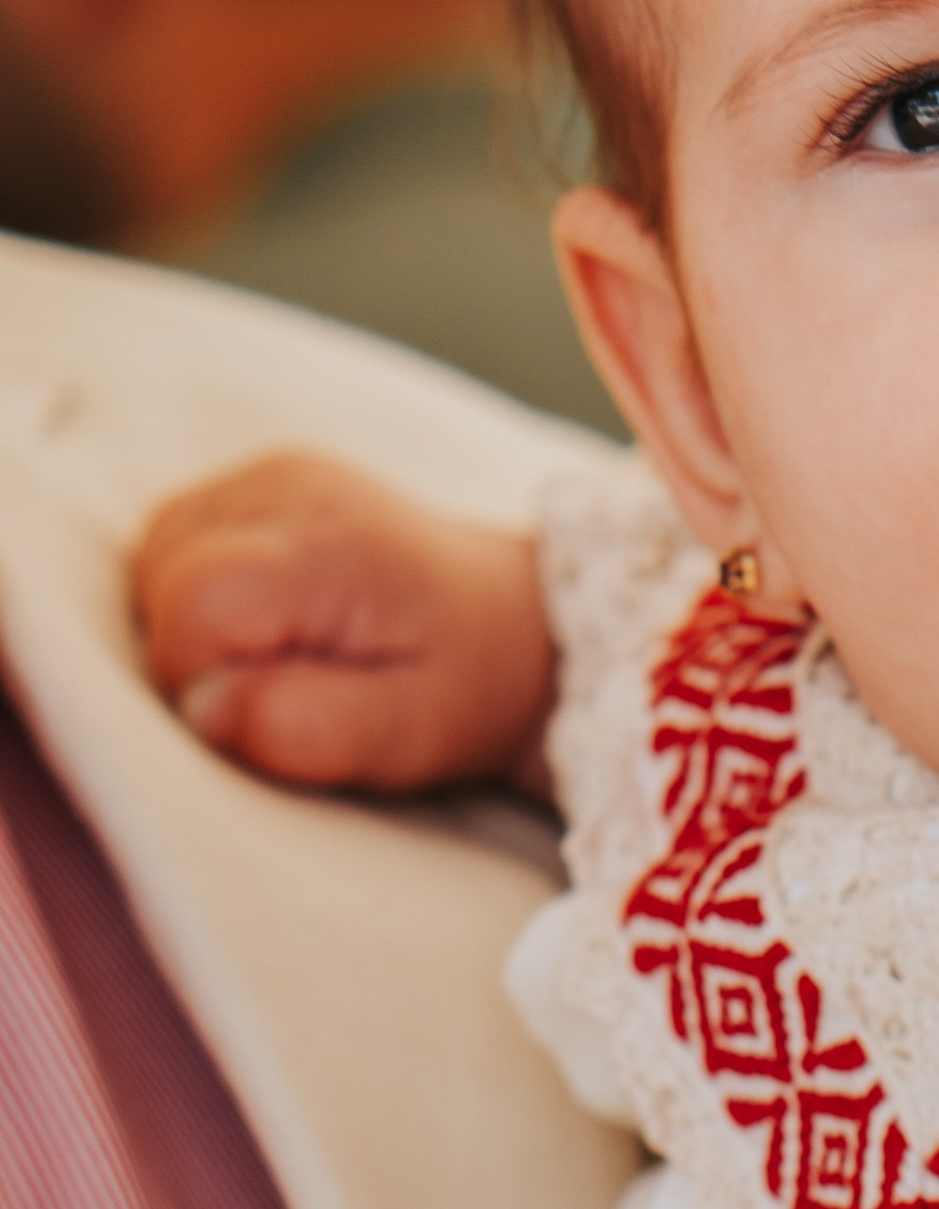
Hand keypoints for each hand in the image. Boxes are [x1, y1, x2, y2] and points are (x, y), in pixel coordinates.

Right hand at [132, 453, 557, 795]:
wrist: (513, 622)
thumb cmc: (465, 684)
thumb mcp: (409, 734)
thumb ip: (305, 726)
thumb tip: (203, 707)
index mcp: (331, 546)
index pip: (192, 606)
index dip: (206, 679)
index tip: (278, 702)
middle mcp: (292, 488)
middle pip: (160, 574)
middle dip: (196, 649)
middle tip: (288, 676)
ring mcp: (272, 473)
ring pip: (156, 554)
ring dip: (192, 619)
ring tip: (281, 646)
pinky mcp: (262, 481)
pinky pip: (179, 538)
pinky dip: (199, 587)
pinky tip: (266, 614)